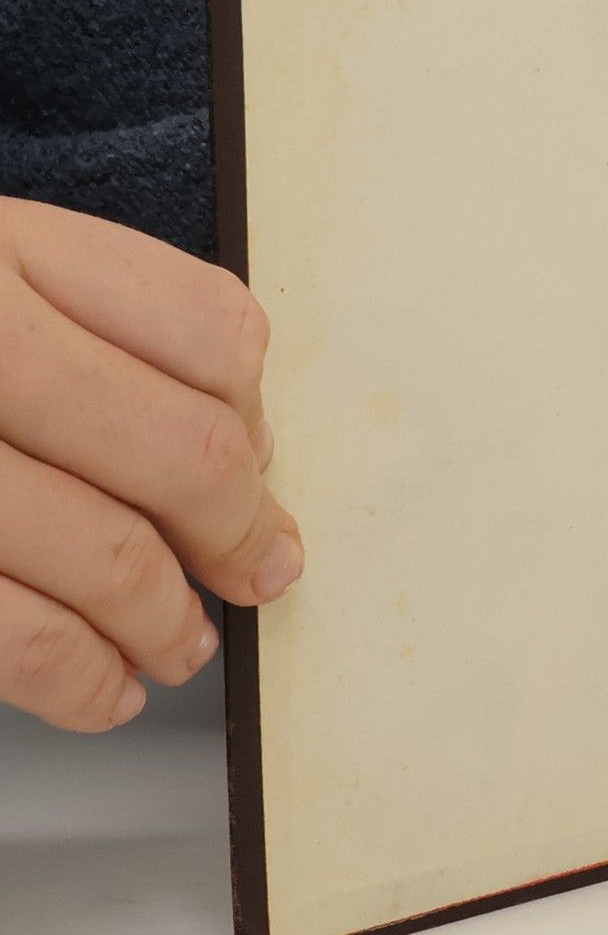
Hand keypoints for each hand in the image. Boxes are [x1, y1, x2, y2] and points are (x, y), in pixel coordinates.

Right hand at [0, 198, 301, 730]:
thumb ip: (92, 325)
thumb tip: (240, 448)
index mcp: (3, 246)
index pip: (213, 332)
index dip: (255, 415)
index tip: (254, 464)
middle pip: (187, 452)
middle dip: (237, 535)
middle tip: (254, 572)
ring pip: (110, 557)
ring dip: (167, 624)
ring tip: (177, 644)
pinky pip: (17, 636)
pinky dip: (82, 679)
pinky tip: (103, 687)